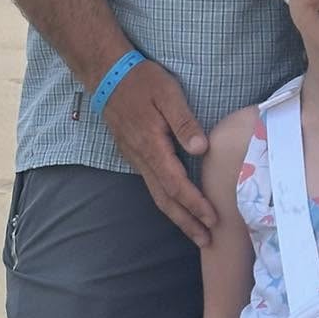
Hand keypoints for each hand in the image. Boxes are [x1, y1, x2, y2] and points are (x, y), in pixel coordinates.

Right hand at [100, 59, 214, 245]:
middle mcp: (142, 158)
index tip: (211, 219)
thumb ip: (184, 121)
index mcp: (152, 146)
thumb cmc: (142, 81)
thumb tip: (201, 149)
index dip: (194, 203)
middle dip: (186, 222)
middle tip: (206, 241)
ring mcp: (136, 158)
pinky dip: (167, 201)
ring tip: (195, 232)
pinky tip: (178, 206)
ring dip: (177, 216)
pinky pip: (152, 185)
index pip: (176, 183)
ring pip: (157, 195)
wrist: (107, 75)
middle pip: (165, 199)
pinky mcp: (135, 154)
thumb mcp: (167, 93)